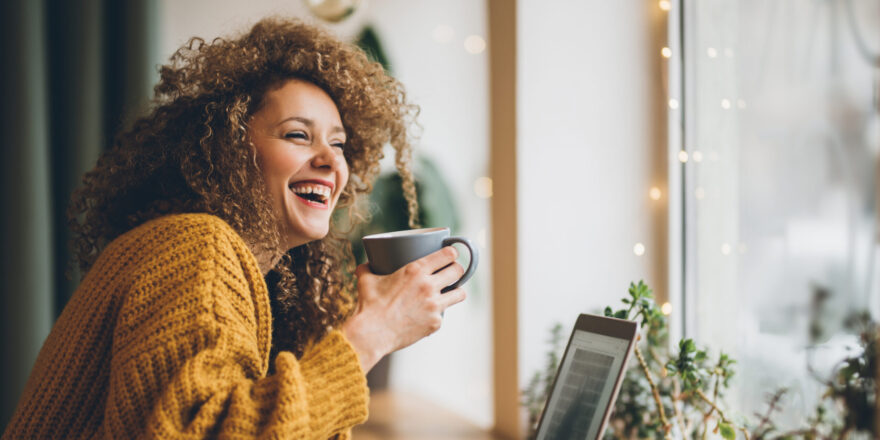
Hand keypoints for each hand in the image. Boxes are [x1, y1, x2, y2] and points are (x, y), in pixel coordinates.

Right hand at [342, 246, 467, 371]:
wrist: (372, 334)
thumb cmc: (369, 306)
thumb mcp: (366, 281)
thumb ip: (367, 269)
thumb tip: (364, 266)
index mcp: (415, 270)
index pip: (447, 254)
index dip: (452, 253)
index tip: (451, 255)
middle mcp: (428, 285)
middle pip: (458, 271)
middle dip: (456, 270)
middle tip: (451, 272)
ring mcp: (434, 305)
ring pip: (460, 293)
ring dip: (456, 291)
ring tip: (450, 292)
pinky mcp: (436, 322)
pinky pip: (444, 315)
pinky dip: (437, 314)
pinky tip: (430, 314)